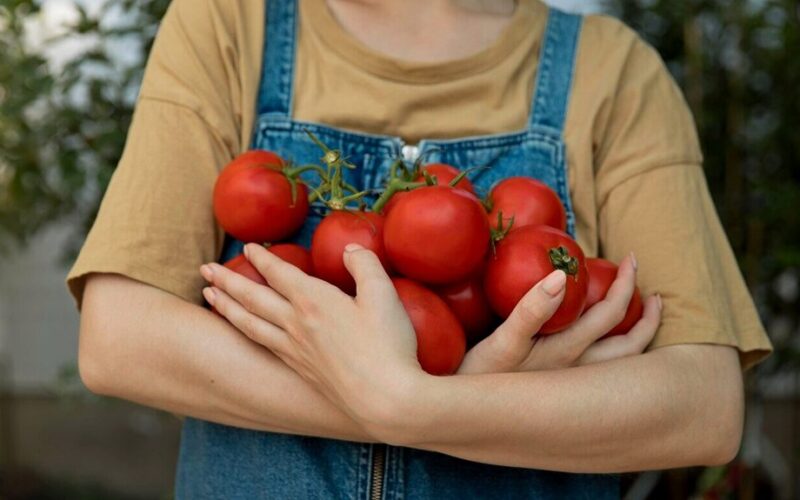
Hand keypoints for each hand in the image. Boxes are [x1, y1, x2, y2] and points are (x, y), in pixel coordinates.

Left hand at [200, 243, 424, 427]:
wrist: (384, 399)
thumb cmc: (387, 345)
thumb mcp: (383, 294)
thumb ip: (365, 264)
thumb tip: (351, 249)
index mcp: (314, 301)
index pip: (279, 273)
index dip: (262, 258)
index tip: (248, 248)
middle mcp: (296, 324)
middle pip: (253, 297)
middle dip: (228, 280)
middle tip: (206, 268)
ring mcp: (294, 349)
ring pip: (250, 323)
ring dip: (226, 306)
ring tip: (209, 295)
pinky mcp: (300, 369)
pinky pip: (262, 344)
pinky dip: (245, 331)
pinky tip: (244, 331)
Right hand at [458, 254, 661, 373]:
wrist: (462, 412)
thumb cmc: (478, 376)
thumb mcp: (502, 342)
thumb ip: (531, 310)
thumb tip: (561, 276)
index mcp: (568, 355)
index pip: (611, 316)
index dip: (625, 285)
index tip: (630, 259)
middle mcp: (577, 373)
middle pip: (629, 347)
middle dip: (646, 318)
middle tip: (653, 293)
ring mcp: (570, 385)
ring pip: (619, 364)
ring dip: (637, 338)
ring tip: (643, 316)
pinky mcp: (558, 391)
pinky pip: (600, 371)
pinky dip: (614, 353)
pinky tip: (602, 342)